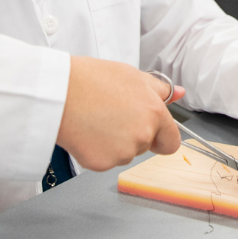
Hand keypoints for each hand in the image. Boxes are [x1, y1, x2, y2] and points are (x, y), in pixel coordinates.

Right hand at [57, 57, 184, 170]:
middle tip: (112, 114)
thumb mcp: (131, 75)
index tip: (150, 130)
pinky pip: (105, 161)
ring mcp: (123, 152)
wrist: (59, 91)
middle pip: (145, 146)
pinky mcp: (102, 164)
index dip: (161, 136)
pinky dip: (96, 150)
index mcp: (154, 113)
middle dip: (133, 135)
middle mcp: (143, 135)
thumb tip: (178, 93)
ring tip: (96, 118)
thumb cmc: (91, 78)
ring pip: (124, 154)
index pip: (172, 141)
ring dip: (114, 142)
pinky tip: (86, 131)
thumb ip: (159, 88)